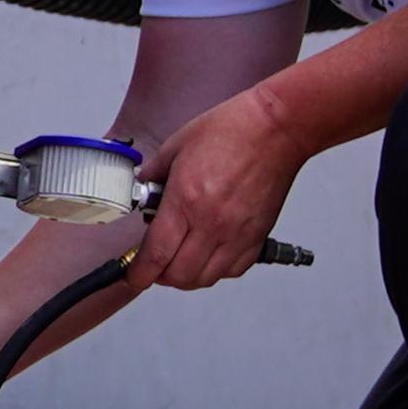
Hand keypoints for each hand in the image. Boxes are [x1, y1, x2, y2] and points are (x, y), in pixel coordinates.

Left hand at [131, 80, 311, 290]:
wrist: (276, 129)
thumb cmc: (230, 131)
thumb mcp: (175, 147)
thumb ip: (152, 175)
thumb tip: (141, 191)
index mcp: (186, 202)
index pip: (157, 255)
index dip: (139, 273)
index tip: (131, 276)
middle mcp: (213, 224)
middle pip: (180, 276)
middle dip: (159, 276)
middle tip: (152, 264)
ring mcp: (238, 234)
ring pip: (207, 278)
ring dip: (187, 277)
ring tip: (177, 261)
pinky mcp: (258, 236)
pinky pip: (234, 270)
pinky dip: (216, 270)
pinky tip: (207, 255)